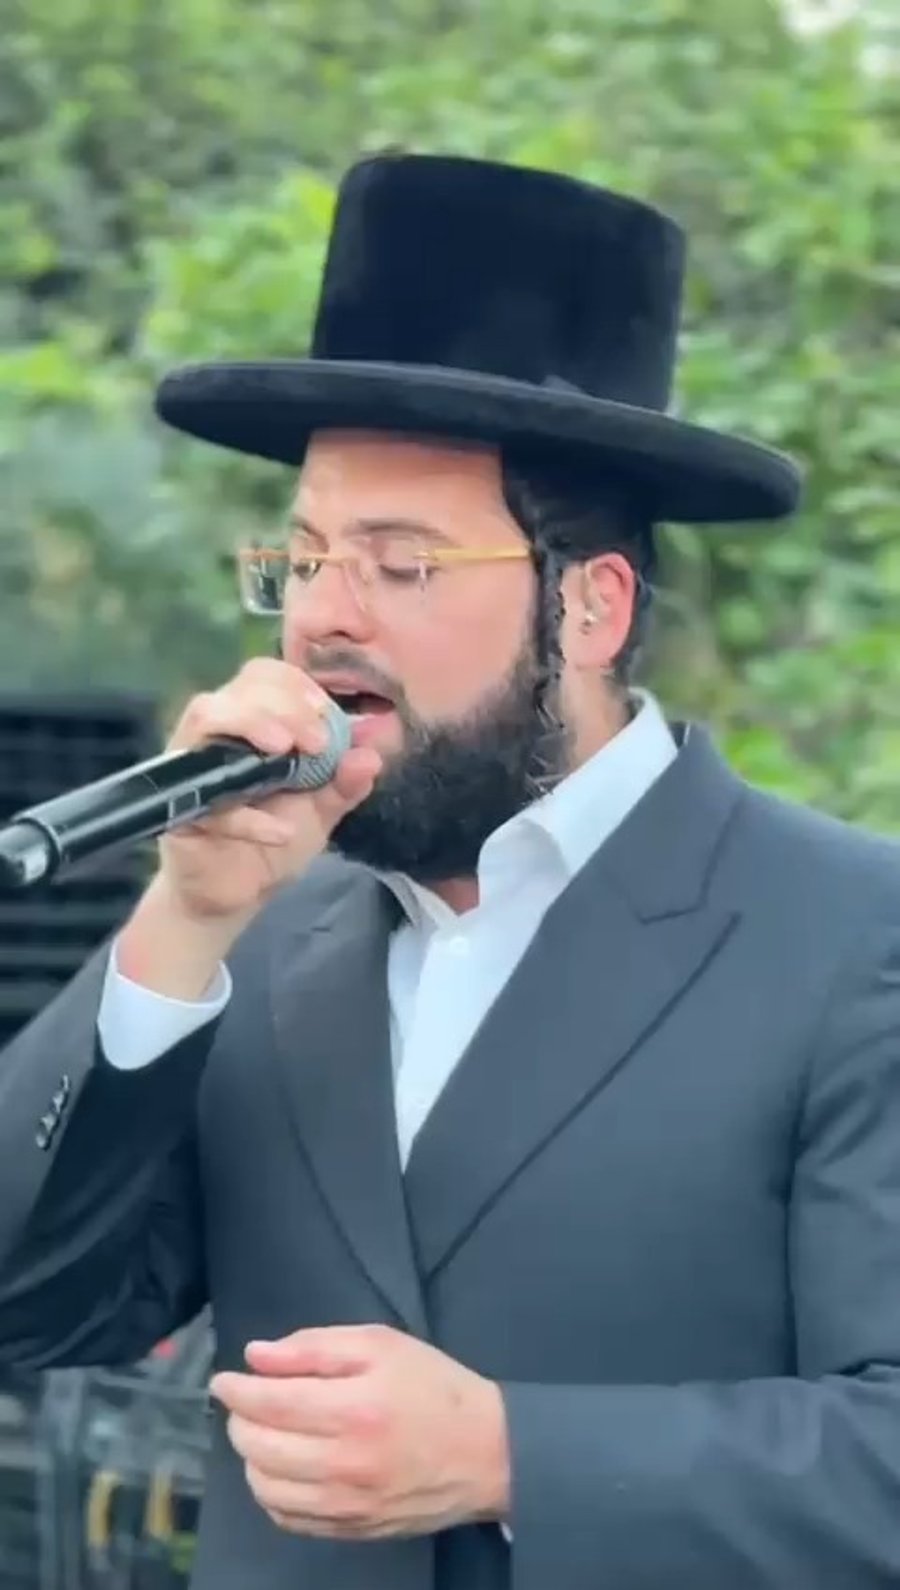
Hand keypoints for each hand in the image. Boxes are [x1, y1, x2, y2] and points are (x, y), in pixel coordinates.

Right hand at [116, 659, 380, 996]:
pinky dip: (247, 816)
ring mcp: (190, 768)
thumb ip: (345, 782)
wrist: (236, 896)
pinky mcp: (178, 811)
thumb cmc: (274, 841)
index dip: (298, 686)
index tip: (330, 717)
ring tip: (287, 751)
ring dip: (251, 723)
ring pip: (206, 717)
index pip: (265, 675)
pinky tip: (280, 832)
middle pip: (238, 689)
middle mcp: (216, 735)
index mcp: (251, 723)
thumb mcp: (321, 810)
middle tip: (319, 742)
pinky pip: (206, 800)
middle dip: (284, 705)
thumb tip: (372, 753)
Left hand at [210, 1324, 509, 1539]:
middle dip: (240, 1421)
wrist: (487, 1452)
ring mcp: (347, 1505)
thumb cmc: (434, 1387)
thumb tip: (256, 1356)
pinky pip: (288, 1519)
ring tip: (264, 1434)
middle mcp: (345, 1463)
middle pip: (260, 1448)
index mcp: (355, 1408)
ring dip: (252, 1458)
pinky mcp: (351, 1531)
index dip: (237, 1391)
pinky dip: (271, 1493)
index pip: (271, 1403)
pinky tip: (282, 1468)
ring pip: (266, 1488)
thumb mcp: (382, 1345)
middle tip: (245, 1402)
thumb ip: (315, 1346)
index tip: (224, 1380)